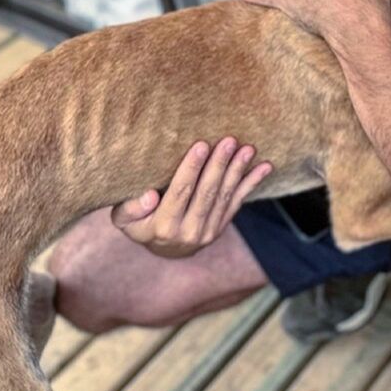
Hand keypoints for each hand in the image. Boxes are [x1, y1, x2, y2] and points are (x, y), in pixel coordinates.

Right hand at [111, 137, 271, 258]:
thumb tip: (150, 195)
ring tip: (248, 149)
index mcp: (163, 226)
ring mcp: (208, 231)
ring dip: (238, 171)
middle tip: (228, 141)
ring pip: (225, 196)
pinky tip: (265, 167)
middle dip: (219, 165)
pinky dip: (252, 183)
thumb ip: (131, 208)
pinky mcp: (222, 226)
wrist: (164, 249)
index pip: (180, 192)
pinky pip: (238, 202)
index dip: (191, 168)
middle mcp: (189, 231)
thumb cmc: (141, 223)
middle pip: (207, 193)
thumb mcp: (125, 220)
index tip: (201, 145)